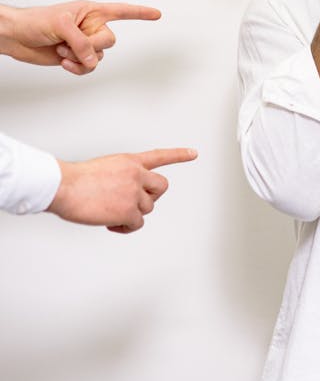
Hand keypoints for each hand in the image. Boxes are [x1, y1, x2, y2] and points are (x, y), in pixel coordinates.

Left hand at [1, 1, 159, 73]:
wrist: (17, 36)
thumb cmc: (35, 20)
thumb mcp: (61, 25)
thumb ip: (81, 41)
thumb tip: (93, 59)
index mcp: (90, 11)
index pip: (121, 11)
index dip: (140, 13)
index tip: (156, 14)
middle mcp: (90, 26)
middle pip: (109, 41)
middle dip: (93, 46)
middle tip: (74, 43)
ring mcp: (83, 43)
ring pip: (99, 58)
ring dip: (81, 58)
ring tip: (62, 50)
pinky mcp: (76, 57)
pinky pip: (89, 68)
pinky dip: (77, 68)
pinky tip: (64, 62)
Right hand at [48, 147, 197, 231]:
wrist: (64, 186)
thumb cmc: (74, 180)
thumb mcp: (103, 169)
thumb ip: (119, 178)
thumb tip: (122, 198)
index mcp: (129, 161)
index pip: (159, 156)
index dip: (178, 155)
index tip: (194, 153)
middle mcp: (136, 174)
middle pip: (161, 187)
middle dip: (152, 196)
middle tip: (134, 204)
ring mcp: (134, 192)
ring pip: (147, 208)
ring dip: (132, 214)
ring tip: (111, 214)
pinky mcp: (129, 210)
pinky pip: (136, 224)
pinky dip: (125, 227)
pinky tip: (110, 224)